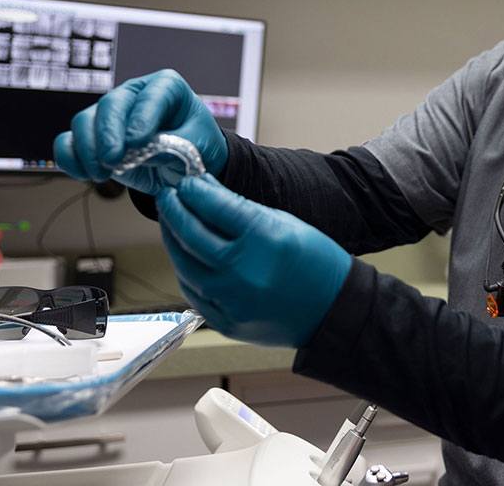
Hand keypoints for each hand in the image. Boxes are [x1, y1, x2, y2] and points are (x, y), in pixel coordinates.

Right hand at [52, 70, 227, 194]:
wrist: (186, 164)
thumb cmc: (197, 145)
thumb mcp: (197, 146)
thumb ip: (174, 147)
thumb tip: (141, 152)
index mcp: (166, 87)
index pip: (151, 96)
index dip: (141, 118)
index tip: (137, 142)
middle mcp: (134, 95)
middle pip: (110, 105)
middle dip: (108, 134)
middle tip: (112, 160)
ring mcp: (111, 114)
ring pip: (84, 121)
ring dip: (88, 150)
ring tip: (103, 174)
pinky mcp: (94, 137)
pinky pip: (69, 142)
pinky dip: (70, 158)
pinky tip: (85, 175)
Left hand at [155, 175, 352, 346]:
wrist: (333, 310)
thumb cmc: (317, 263)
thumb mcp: (286, 223)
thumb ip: (244, 211)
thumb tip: (208, 194)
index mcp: (264, 240)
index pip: (215, 207)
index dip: (196, 190)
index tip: (187, 181)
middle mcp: (243, 271)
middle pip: (191, 234)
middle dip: (175, 209)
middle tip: (170, 195)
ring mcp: (232, 300)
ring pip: (184, 265)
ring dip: (173, 239)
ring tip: (172, 222)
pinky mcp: (226, 322)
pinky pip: (193, 292)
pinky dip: (185, 270)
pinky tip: (185, 254)